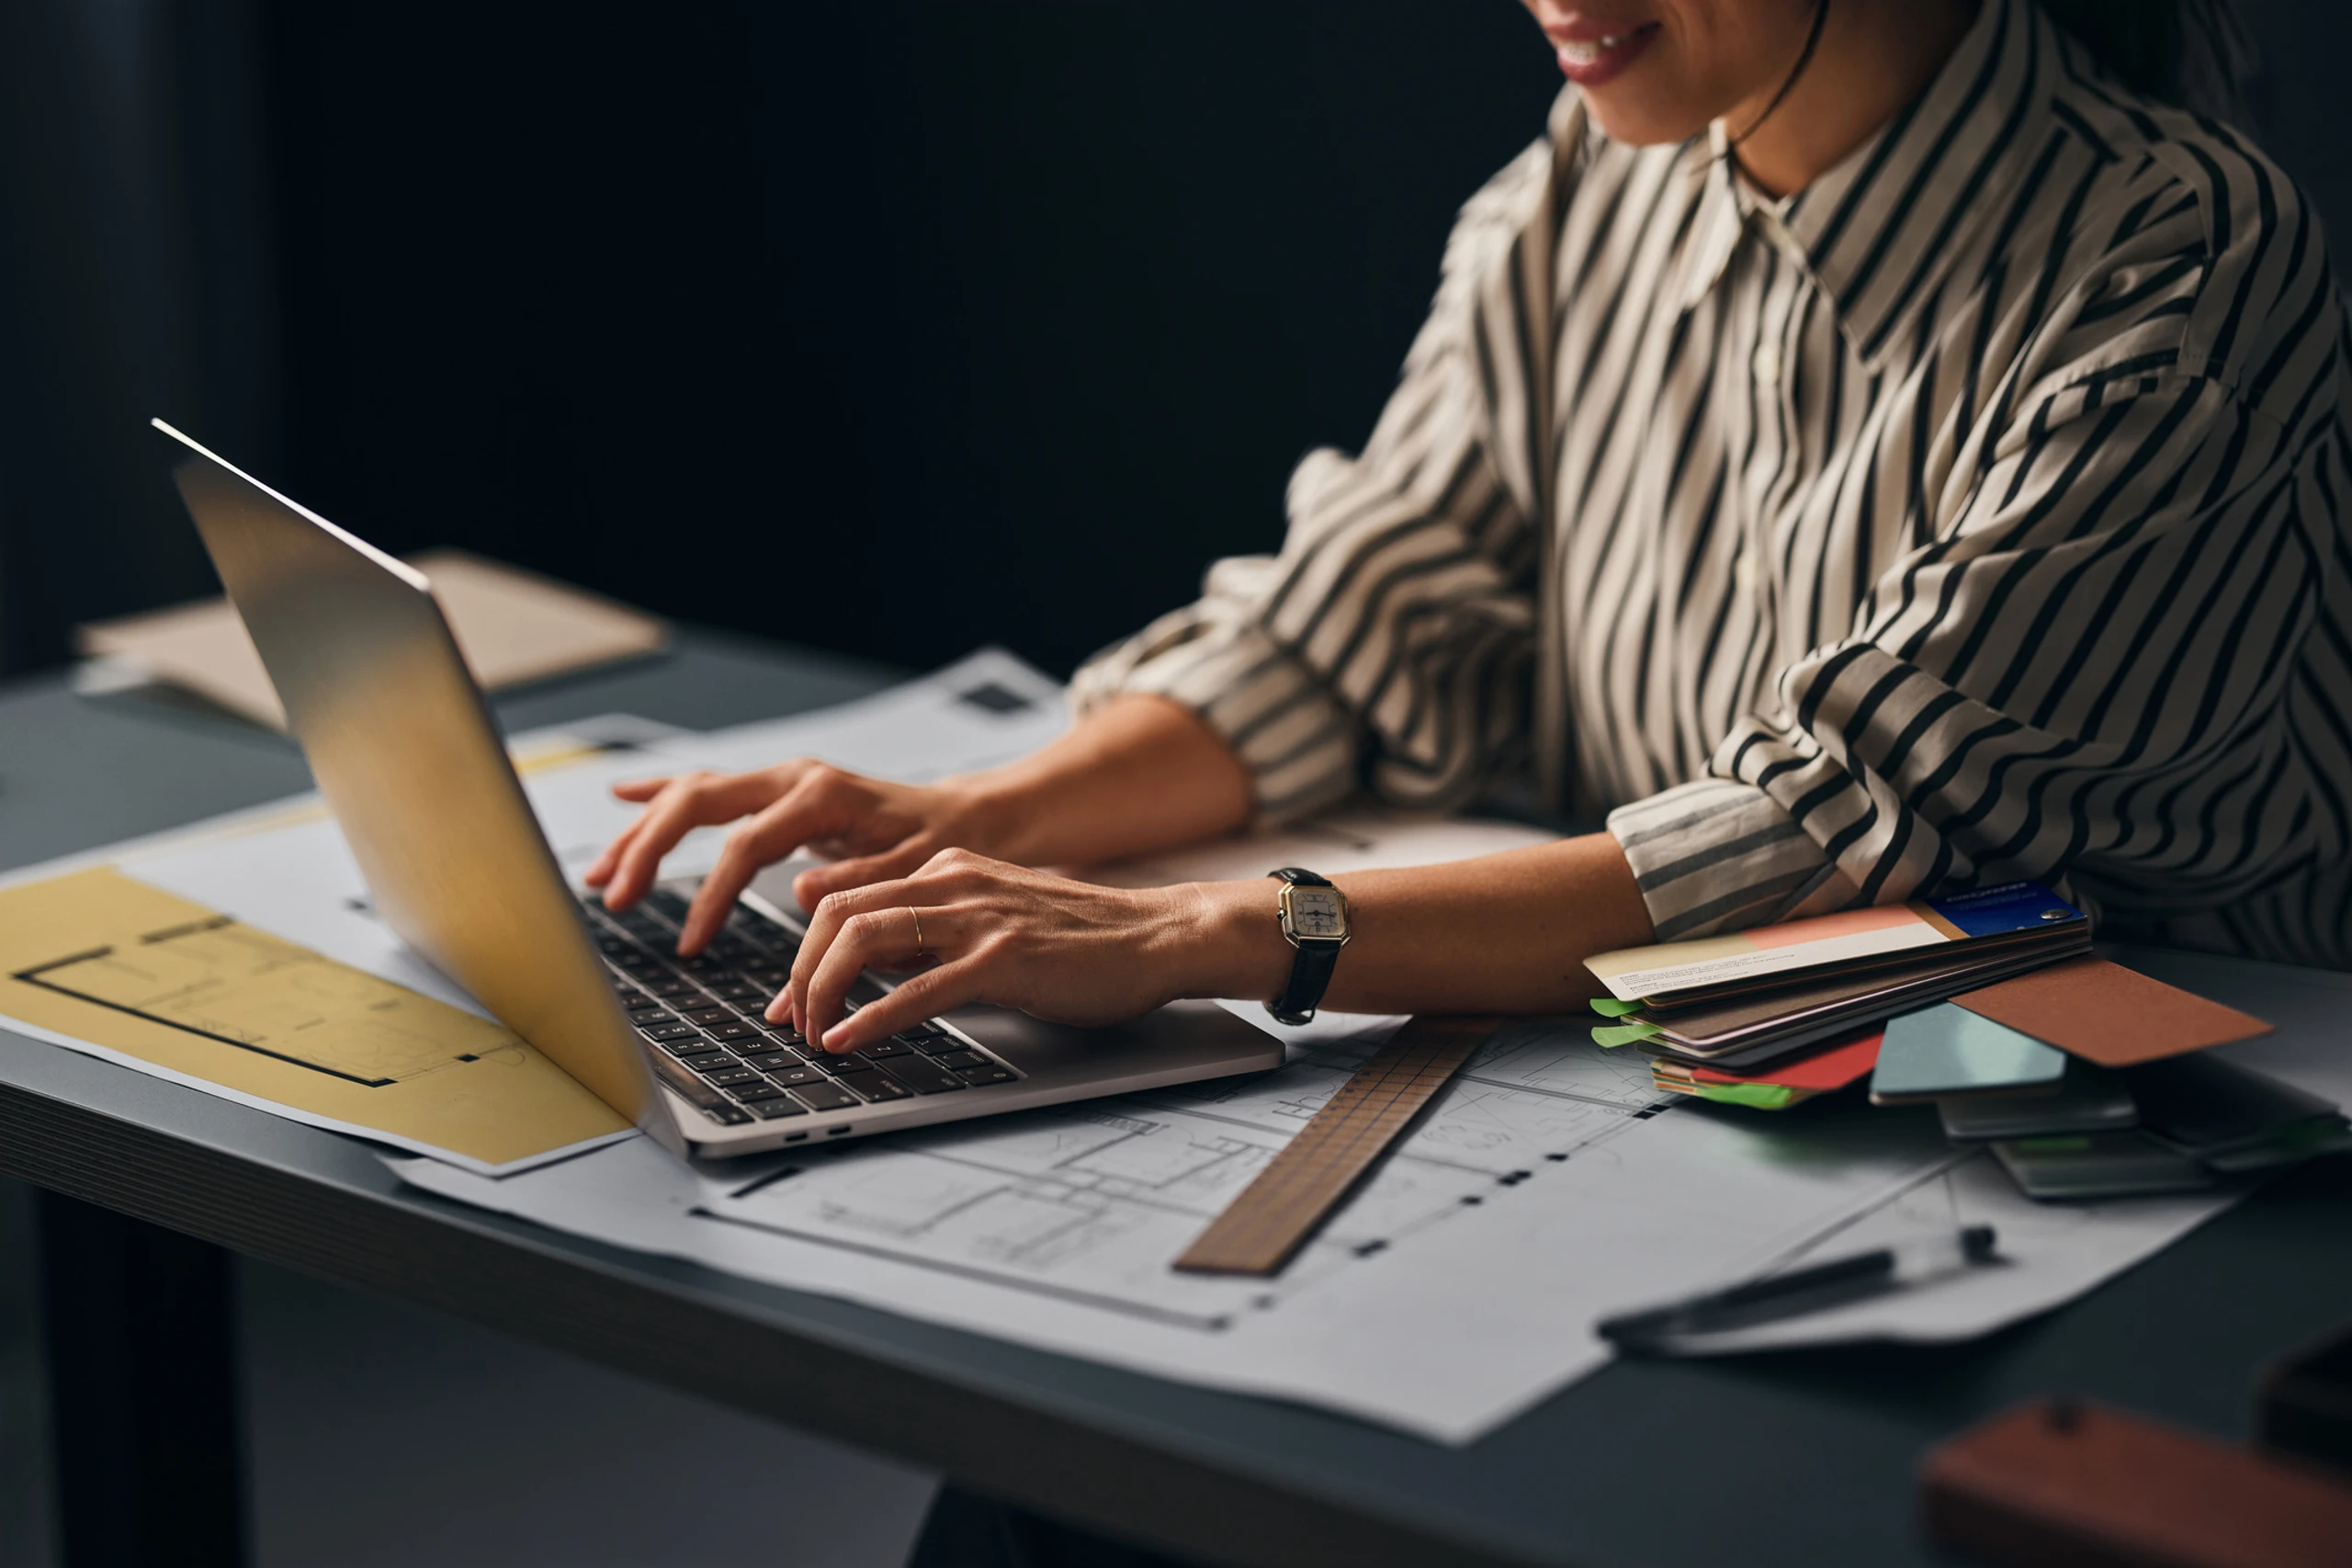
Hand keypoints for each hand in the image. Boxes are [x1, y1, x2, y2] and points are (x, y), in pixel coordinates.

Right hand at [582, 760, 1010, 954]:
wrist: (969, 820)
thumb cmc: (944, 848)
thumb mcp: (909, 873)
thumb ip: (855, 885)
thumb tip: (798, 897)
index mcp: (821, 797)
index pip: (744, 846)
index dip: (711, 897)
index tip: (692, 945)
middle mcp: (794, 779)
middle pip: (699, 804)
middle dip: (648, 850)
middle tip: (615, 898)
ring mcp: (782, 781)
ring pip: (695, 794)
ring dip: (643, 830)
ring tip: (603, 873)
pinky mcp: (778, 792)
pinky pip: (711, 790)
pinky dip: (666, 796)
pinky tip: (627, 799)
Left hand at [771, 849, 1281, 1053]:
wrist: (1158, 936)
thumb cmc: (1083, 940)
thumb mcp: (994, 918)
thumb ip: (935, 933)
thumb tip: (871, 973)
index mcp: (948, 871)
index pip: (846, 899)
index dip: (803, 952)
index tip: (790, 999)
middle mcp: (954, 884)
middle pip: (839, 914)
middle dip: (800, 973)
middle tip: (792, 1022)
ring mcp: (979, 919)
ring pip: (865, 939)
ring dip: (822, 991)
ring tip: (813, 1033)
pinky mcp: (1004, 960)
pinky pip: (918, 988)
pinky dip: (871, 1017)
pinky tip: (848, 1039)